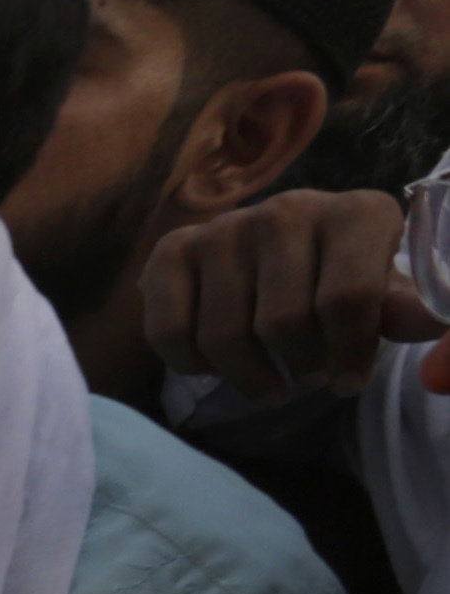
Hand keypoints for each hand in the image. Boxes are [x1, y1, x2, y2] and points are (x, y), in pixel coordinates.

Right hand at [136, 189, 429, 400]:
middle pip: (283, 322)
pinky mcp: (174, 249)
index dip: (348, 354)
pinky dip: (192, 365)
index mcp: (358, 212)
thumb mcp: (388, 290)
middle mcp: (290, 208)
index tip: (348, 384)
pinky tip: (218, 366)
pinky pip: (170, 331)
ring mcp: (226, 227)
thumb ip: (409, 308)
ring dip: (250, 377)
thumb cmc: (345, 277)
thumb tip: (431, 323)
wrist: (281, 249)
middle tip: (310, 377)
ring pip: (225, 336)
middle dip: (300, 366)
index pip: (348, 297)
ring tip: (272, 383)